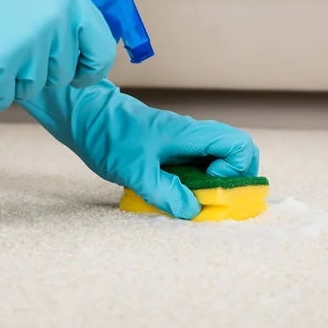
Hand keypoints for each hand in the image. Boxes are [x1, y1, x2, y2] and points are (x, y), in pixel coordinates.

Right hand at [0, 0, 115, 111]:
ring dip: (10, 81)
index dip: (89, 70)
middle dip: (37, 73)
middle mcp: (55, 23)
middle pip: (61, 76)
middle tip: (10, 52)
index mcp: (70, 2)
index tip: (77, 76)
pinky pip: (2, 99)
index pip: (101, 51)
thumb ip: (59, 15)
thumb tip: (74, 46)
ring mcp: (28, 45)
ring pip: (31, 89)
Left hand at [20, 80, 259, 219]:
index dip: (235, 169)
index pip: (240, 145)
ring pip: (218, 159)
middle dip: (233, 178)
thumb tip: (193, 210)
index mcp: (190, 134)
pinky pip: (198, 163)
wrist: (87, 117)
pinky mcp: (173, 149)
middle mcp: (193, 135)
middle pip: (236, 151)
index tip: (209, 182)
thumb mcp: (134, 171)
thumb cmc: (109, 136)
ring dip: (214, 181)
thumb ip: (165, 192)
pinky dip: (197, 180)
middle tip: (210, 195)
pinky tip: (176, 191)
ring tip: (192, 197)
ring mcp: (184, 141)